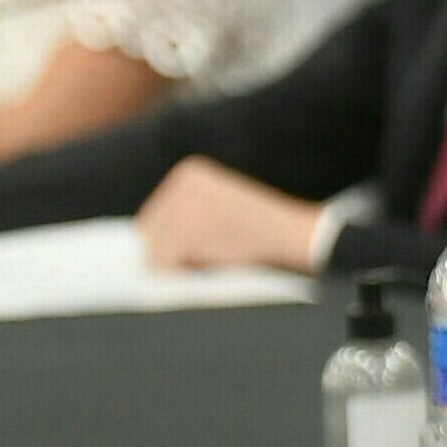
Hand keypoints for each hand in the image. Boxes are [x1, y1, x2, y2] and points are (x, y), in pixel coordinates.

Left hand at [131, 158, 321, 271]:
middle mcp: (180, 183)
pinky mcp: (186, 231)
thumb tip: (150, 246)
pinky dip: (185, 274)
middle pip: (148, 232)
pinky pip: (164, 266)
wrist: (297, 237)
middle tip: (215, 251)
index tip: (207, 243)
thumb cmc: (265, 232)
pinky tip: (216, 260)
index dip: (174, 240)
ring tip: (219, 254)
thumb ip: (189, 216)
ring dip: (181, 264)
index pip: (156, 215)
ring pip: (154, 251)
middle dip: (172, 251)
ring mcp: (182, 206)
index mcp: (190, 172)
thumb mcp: (223, 207)